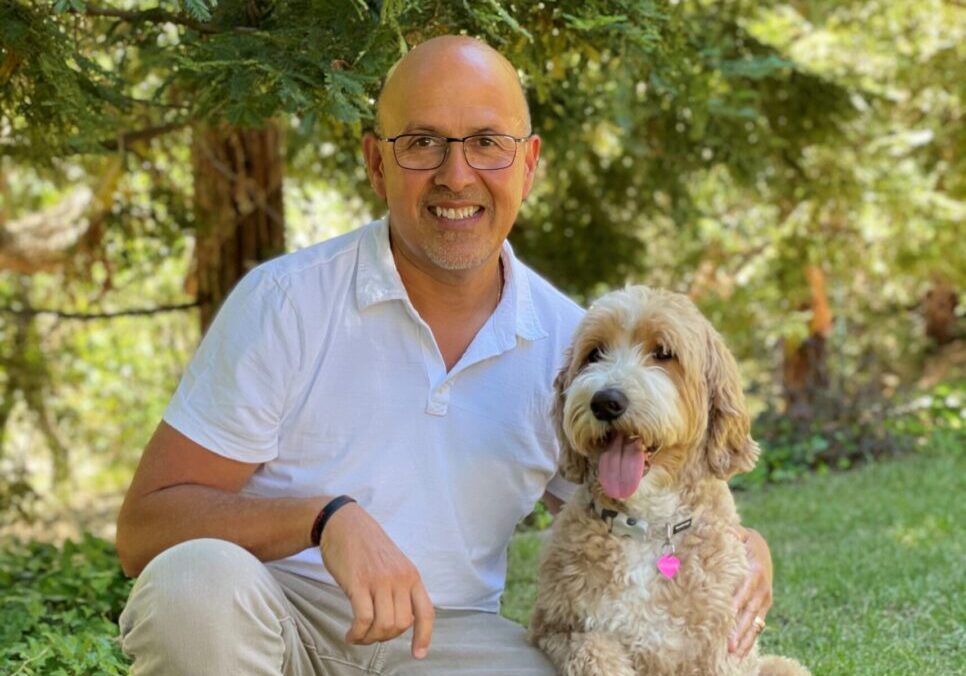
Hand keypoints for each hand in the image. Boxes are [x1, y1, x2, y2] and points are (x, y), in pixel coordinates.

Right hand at [320, 503, 434, 658]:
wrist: (344, 524)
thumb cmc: (367, 546)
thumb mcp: (394, 564)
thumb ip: (400, 588)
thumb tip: (400, 620)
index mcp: (411, 575)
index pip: (426, 611)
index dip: (424, 636)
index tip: (419, 654)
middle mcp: (400, 579)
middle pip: (401, 624)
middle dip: (385, 637)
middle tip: (371, 634)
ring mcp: (380, 580)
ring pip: (383, 625)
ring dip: (370, 638)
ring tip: (358, 636)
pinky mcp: (358, 583)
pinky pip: (363, 619)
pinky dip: (357, 633)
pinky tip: (350, 634)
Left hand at [729, 526, 772, 656]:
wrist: (762, 547)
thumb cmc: (744, 541)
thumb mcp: (740, 533)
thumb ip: (732, 533)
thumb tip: (724, 530)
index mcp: (755, 571)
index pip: (744, 590)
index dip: (737, 603)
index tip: (727, 615)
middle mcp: (762, 588)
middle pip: (750, 612)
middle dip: (740, 629)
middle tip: (729, 645)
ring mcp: (764, 599)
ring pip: (755, 623)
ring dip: (745, 639)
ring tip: (734, 654)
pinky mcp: (764, 607)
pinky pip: (757, 625)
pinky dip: (750, 639)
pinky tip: (740, 653)